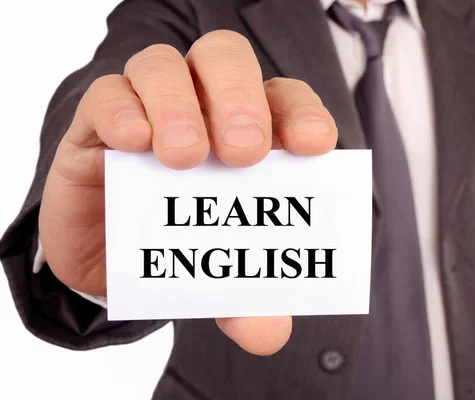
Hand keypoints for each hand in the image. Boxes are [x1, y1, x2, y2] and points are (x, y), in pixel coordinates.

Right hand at [38, 30, 337, 355]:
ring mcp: (148, 109)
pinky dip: (122, 111)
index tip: (314, 146)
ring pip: (164, 65)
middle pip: (224, 59)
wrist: (114, 259)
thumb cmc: (184, 246)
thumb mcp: (219, 276)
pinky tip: (132, 143)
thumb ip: (247, 300)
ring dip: (178, 104)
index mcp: (248, 130)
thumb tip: (270, 334)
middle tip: (244, 152)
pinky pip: (107, 94)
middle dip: (241, 99)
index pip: (284, 99)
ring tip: (184, 159)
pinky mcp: (97, 124)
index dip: (302, 114)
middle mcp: (201, 106)